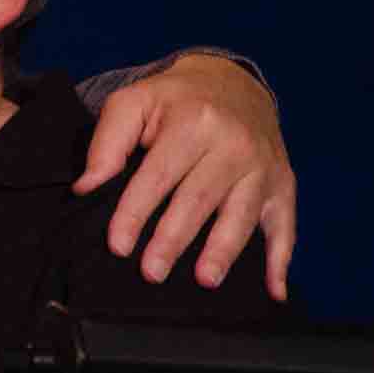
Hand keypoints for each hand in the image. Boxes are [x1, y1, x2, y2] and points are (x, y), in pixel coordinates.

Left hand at [73, 52, 295, 299]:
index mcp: (194, 123)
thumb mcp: (134, 102)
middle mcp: (234, 144)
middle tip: (152, 272)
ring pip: (242, 214)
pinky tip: (274, 290)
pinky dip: (281, 259)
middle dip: (174, 239)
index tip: (118, 245)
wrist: (233, 82)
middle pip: (200, 199)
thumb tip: (87, 187)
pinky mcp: (282, 183)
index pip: (159, 176)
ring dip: (223, 250)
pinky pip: (286, 224)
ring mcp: (262, 166)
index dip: (136, 213)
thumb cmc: (175, 101)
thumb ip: (107, 142)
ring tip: (205, 280)